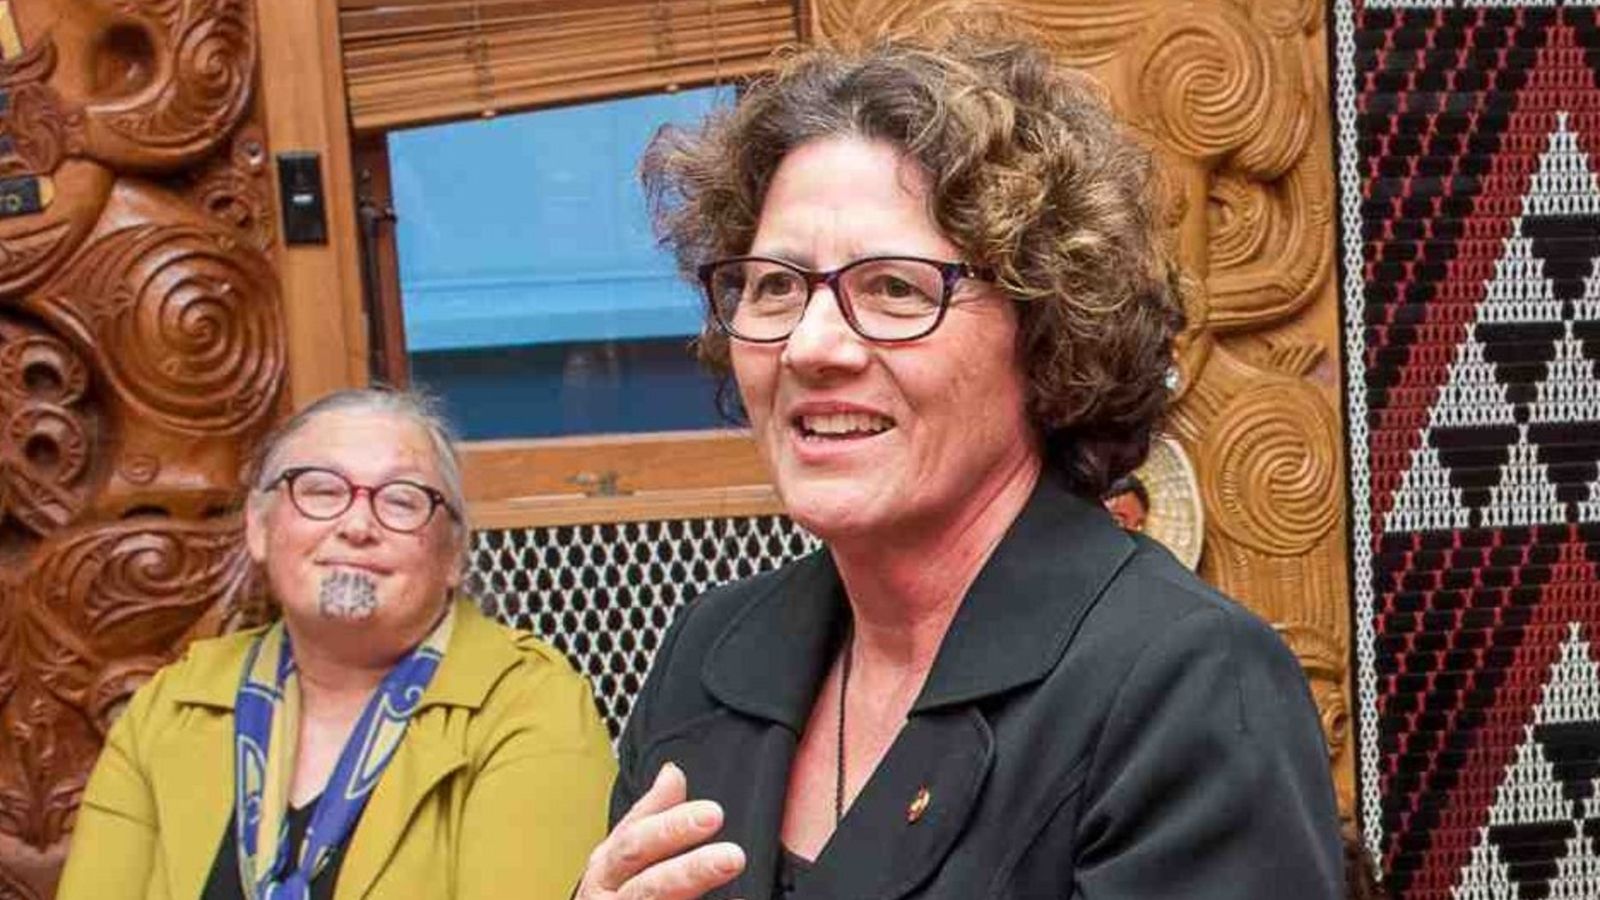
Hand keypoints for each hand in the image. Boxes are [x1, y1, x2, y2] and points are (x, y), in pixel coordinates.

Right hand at [576, 762, 745, 899]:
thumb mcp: (627, 850)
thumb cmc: (617, 894)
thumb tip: (672, 773)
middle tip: (731, 855)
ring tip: (729, 867)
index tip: (714, 813)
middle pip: (648, 877)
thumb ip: (651, 812)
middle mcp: (610, 893)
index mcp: (608, 865)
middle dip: (689, 866)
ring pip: (655, 898)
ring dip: (692, 882)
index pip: (637, 836)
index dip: (673, 825)